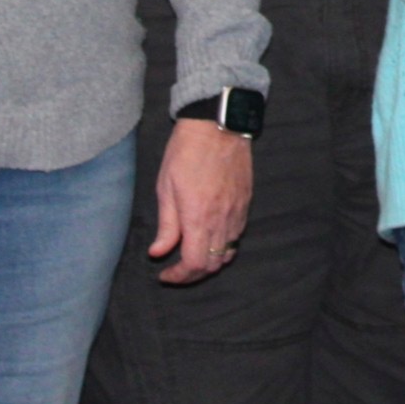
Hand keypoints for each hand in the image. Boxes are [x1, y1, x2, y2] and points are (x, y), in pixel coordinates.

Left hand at [150, 122, 252, 284]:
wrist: (218, 126)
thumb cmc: (186, 153)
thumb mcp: (166, 188)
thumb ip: (166, 225)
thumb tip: (158, 252)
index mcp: (198, 217)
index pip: (194, 264)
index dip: (178, 277)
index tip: (165, 274)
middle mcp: (222, 219)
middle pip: (213, 264)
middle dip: (193, 274)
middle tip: (176, 270)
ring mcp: (238, 211)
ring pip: (228, 252)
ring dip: (210, 261)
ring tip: (193, 255)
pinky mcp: (246, 202)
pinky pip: (237, 234)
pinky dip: (223, 245)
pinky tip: (209, 236)